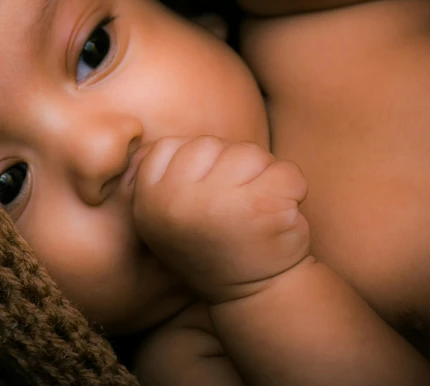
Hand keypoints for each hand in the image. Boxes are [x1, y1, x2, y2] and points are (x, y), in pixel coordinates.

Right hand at [132, 136, 309, 303]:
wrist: (252, 295)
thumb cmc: (210, 242)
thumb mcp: (164, 215)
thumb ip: (157, 176)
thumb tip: (137, 133)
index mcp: (149, 202)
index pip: (169, 146)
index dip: (192, 166)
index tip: (203, 199)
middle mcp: (178, 202)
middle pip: (211, 144)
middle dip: (228, 167)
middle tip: (232, 208)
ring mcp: (219, 203)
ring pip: (250, 152)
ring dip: (261, 177)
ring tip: (254, 211)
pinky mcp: (262, 208)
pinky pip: (286, 170)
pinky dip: (293, 189)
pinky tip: (280, 216)